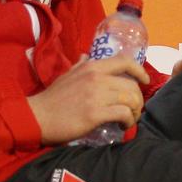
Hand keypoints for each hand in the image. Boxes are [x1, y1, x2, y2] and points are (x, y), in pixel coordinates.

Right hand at [27, 54, 149, 143]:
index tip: (145, 81)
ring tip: (129, 120)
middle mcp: (96, 77)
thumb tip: (86, 55)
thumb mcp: (67, 75)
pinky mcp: (95, 113)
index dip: (140, 70)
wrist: (37, 116)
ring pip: (131, 100)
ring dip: (135, 112)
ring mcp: (96, 95)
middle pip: (132, 85)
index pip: (125, 61)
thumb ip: (79, 65)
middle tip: (133, 110)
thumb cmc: (52, 98)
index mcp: (91, 66)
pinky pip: (123, 114)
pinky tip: (123, 126)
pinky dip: (128, 121)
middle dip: (138, 99)